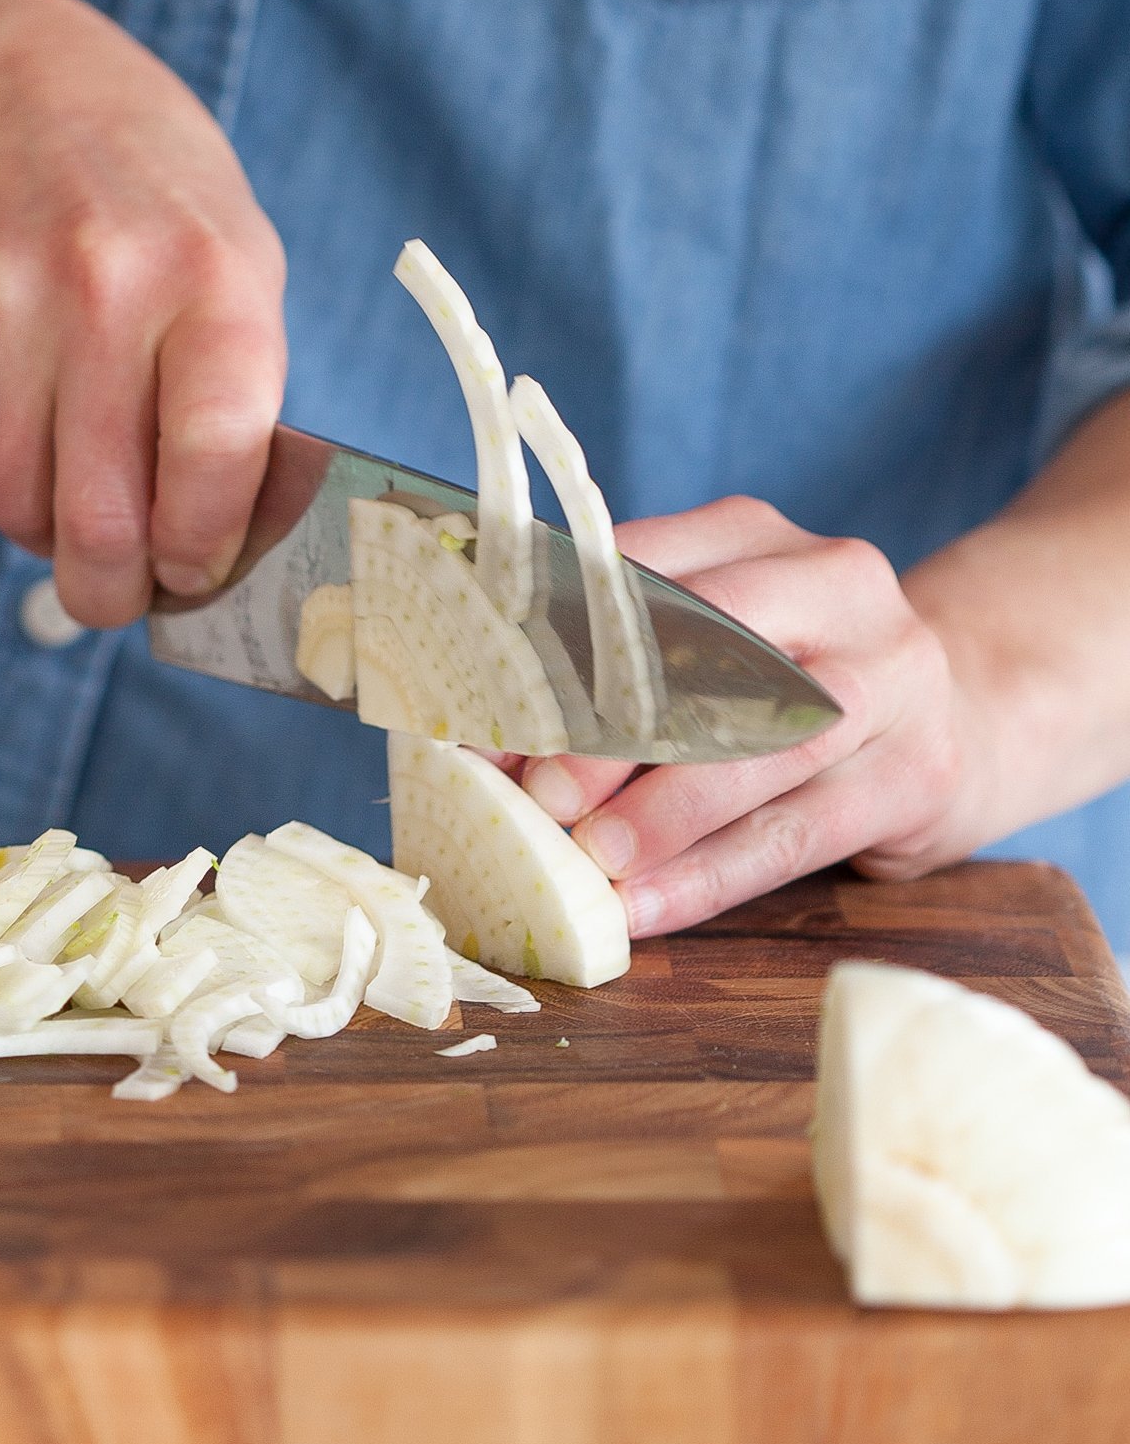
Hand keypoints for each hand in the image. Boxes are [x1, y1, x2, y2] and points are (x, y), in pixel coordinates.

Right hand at [0, 0, 286, 625]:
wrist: (7, 86)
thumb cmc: (154, 207)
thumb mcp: (237, 269)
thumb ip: (239, 406)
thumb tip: (215, 556)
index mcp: (213, 283)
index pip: (212, 457)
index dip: (199, 547)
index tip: (190, 571)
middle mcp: (107, 289)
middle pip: (100, 512)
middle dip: (110, 589)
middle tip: (116, 597)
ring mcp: (5, 302)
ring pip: (16, 503)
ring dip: (45, 537)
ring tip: (72, 507)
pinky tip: (22, 459)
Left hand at [502, 496, 990, 935]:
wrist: (965, 716)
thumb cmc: (790, 680)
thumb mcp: (715, 634)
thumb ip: (614, 664)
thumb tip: (479, 736)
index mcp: (755, 534)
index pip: (638, 572)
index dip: (552, 646)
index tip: (480, 715)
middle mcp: (835, 583)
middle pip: (710, 645)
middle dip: (612, 725)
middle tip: (534, 793)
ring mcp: (893, 676)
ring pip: (765, 743)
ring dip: (662, 811)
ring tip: (588, 859)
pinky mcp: (920, 771)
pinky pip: (797, 831)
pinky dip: (711, 876)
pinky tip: (646, 909)